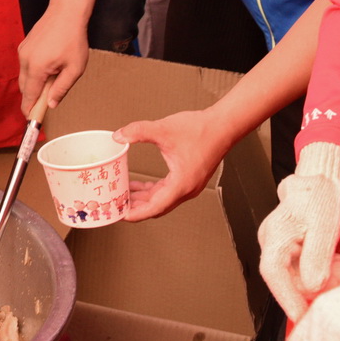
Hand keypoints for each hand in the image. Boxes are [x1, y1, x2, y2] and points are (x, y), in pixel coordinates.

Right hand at [17, 4, 89, 113]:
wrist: (66, 11)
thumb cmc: (73, 38)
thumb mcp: (75, 68)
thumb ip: (62, 88)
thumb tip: (51, 104)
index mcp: (37, 67)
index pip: (29, 96)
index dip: (30, 111)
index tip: (31, 121)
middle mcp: (25, 60)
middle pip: (25, 88)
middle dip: (33, 98)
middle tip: (47, 102)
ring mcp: (22, 51)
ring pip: (24, 77)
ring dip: (35, 84)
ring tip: (54, 77)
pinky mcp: (24, 46)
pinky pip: (26, 66)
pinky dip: (34, 72)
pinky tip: (49, 66)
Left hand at [111, 108, 229, 221]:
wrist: (223, 125)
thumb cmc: (200, 130)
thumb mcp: (163, 129)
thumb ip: (138, 131)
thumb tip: (119, 136)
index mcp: (181, 184)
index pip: (155, 207)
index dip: (136, 213)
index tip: (120, 215)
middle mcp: (186, 189)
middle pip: (157, 206)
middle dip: (136, 207)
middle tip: (116, 205)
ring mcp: (189, 185)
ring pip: (162, 199)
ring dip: (144, 199)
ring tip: (124, 195)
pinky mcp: (190, 178)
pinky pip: (168, 191)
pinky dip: (153, 190)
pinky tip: (140, 185)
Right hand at [258, 142, 339, 319]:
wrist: (324, 177)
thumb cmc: (322, 194)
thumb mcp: (324, 227)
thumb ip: (316, 258)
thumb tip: (312, 286)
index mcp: (275, 235)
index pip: (274, 275)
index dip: (288, 299)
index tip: (302, 317)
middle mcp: (272, 241)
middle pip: (288, 279)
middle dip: (316, 285)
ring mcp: (280, 244)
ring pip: (297, 275)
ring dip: (322, 277)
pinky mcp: (290, 246)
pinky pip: (302, 267)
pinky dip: (321, 270)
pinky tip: (335, 262)